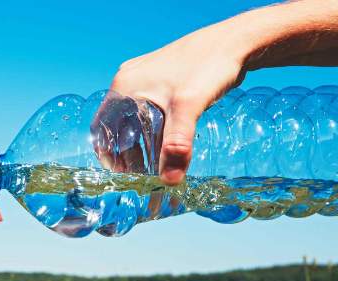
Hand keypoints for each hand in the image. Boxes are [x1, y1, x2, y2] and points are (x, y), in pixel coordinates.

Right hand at [107, 22, 249, 184]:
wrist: (235, 41)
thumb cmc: (208, 66)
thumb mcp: (189, 108)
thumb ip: (177, 145)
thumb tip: (169, 182)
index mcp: (124, 86)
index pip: (102, 128)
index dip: (108, 155)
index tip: (124, 175)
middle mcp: (129, 80)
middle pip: (117, 125)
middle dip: (127, 152)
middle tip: (142, 173)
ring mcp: (145, 78)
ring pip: (133, 118)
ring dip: (141, 141)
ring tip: (156, 162)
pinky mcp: (161, 78)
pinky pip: (148, 109)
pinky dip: (153, 129)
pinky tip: (169, 140)